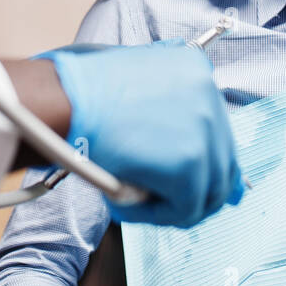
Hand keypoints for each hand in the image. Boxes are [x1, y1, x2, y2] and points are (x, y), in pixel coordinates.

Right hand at [36, 40, 243, 227]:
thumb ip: (164, 106)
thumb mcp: (134, 82)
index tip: (174, 177)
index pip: (218, 129)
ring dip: (170, 205)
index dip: (198, 162)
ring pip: (206, 192)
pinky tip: (123, 202)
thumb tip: (190, 149)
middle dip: (190, 190)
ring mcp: (206, 129)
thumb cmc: (83, 95)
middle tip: (153, 198)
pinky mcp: (191, 164)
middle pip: (222, 163)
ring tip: (133, 199)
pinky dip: (154, 215)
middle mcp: (211, 95)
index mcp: (198, 70)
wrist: (63, 102)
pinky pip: (185, 209)